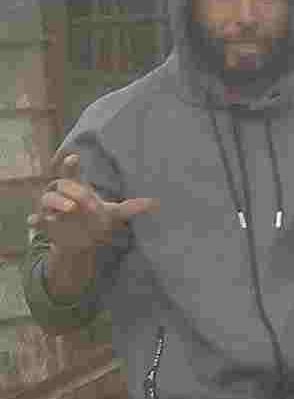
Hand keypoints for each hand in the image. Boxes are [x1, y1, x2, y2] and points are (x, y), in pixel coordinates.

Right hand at [34, 153, 156, 287]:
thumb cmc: (94, 219)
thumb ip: (130, 208)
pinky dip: (36, 220)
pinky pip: (37, 219)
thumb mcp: (112, 214)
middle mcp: (62, 195)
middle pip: (61, 184)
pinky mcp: (46, 223)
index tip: (73, 157)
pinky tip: (33, 221)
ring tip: (69, 208)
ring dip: (56, 202)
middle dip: (72, 191)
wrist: (80, 241)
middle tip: (85, 202)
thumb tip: (156, 203)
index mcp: (76, 188)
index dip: (71, 165)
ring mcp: (52, 209)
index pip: (71, 172)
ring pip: (47, 199)